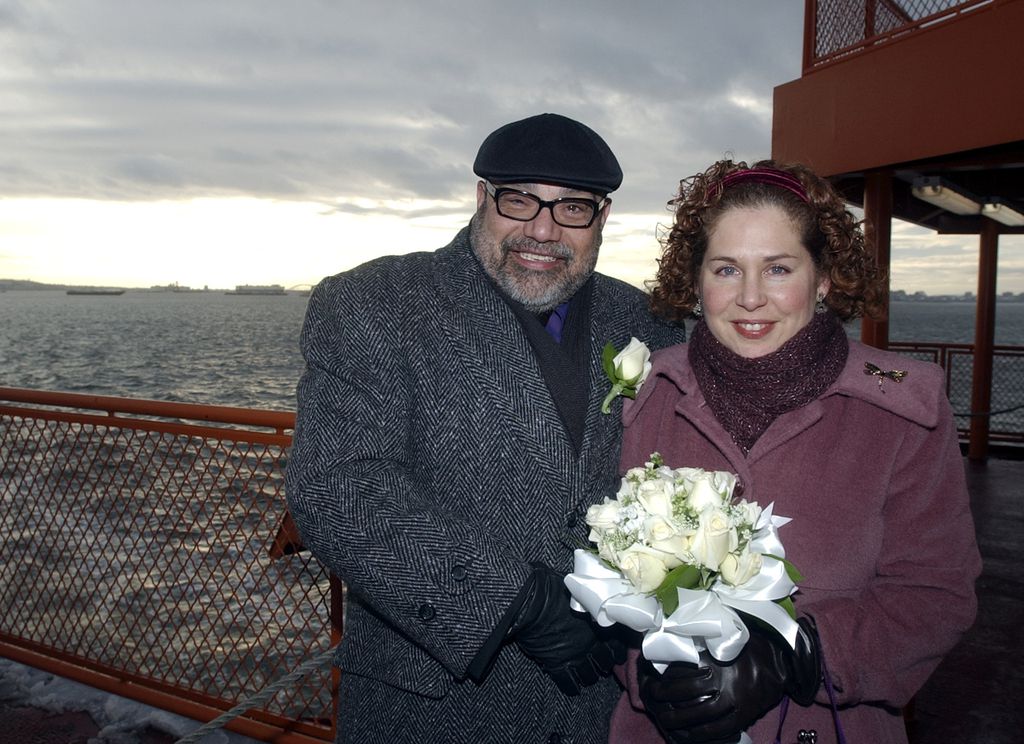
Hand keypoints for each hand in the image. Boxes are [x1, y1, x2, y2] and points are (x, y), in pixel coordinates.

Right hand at [511, 562, 624, 694]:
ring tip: (587, 675)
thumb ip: (585, 597)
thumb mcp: (576, 589)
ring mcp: (575, 656)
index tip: (614, 647)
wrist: (532, 601)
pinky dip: (572, 687)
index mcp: (598, 624)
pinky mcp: (558, 664)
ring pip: (590, 675)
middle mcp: (591, 643)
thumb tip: (588, 591)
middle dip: (603, 662)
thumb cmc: (552, 587)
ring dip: (590, 675)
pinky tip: (572, 687)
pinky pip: (569, 684)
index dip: (616, 646)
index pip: (617, 642)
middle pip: (606, 662)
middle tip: (600, 662)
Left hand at [638, 617, 821, 742]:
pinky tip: (684, 735)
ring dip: (677, 718)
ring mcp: (735, 701)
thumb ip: (703, 639)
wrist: (781, 662)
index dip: (665, 671)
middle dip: (664, 694)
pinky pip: (717, 730)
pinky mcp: (743, 717)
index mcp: (720, 658)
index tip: (650, 671)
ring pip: (700, 715)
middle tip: (650, 692)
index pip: (684, 666)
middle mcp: (726, 680)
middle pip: (686, 692)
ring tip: (662, 717)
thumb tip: (673, 634)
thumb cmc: (750, 645)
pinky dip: (698, 735)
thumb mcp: (727, 635)